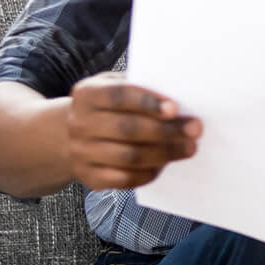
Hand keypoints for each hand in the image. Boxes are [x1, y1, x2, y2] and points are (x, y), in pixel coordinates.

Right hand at [66, 72, 200, 189]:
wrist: (69, 133)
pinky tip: (165, 164)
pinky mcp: (89, 176)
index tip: (175, 109)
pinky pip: (123, 179)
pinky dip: (148, 173)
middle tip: (195, 130)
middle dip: (166, 131)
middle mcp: (79, 123)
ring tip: (189, 148)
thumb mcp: (116, 85)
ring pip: (128, 156)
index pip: (119, 96)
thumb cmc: (108, 106)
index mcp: (87, 94)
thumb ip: (141, 87)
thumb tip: (181, 96)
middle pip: (127, 129)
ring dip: (164, 153)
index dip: (148, 103)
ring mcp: (81, 152)